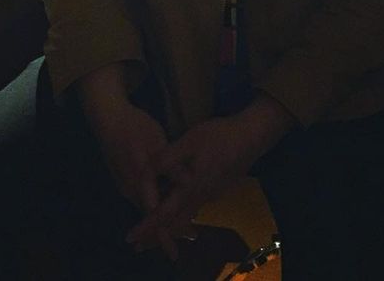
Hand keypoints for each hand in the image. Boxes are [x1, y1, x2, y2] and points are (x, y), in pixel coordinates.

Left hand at [126, 95, 294, 254]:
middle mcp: (201, 197)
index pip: (164, 214)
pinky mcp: (218, 188)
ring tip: (156, 229)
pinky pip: (195, 207)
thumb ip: (167, 157)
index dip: (147, 227)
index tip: (131, 239)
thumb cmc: (220, 137)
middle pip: (175, 223)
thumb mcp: (189, 141)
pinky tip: (179, 204)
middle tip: (139, 246)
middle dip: (156, 235)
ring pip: (186, 217)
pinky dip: (182, 213)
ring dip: (169, 225)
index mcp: (191, 188)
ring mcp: (211, 195)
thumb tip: (146, 170)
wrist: (252, 137)